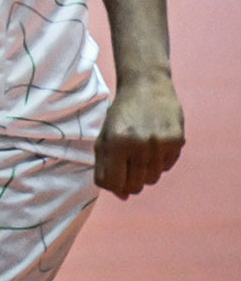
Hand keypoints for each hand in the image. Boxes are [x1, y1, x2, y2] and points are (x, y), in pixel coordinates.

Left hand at [94, 72, 183, 198]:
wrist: (147, 86)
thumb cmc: (122, 112)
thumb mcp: (104, 135)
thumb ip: (105, 165)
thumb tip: (120, 194)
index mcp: (115, 142)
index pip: (113, 183)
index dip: (112, 187)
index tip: (114, 180)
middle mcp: (138, 145)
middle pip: (134, 185)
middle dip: (128, 182)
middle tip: (127, 167)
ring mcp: (160, 144)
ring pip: (151, 179)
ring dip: (143, 172)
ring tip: (139, 153)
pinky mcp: (177, 141)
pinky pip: (166, 167)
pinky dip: (158, 163)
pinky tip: (153, 146)